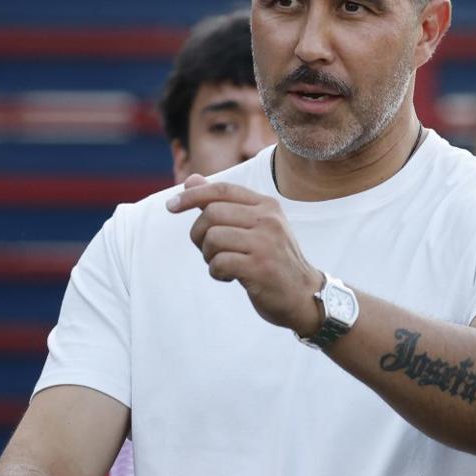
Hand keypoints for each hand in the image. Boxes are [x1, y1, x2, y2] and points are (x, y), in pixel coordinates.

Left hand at [168, 175, 322, 336]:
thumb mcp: (254, 227)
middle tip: (209, 251)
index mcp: (267, 206)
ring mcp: (266, 244)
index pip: (222, 190)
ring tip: (223, 265)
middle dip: (199, 234)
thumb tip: (191, 179)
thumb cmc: (273, 260)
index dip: (192, 195)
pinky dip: (216, 272)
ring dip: (209, 255)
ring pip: (213, 238)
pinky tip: (229, 277)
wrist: (304, 296)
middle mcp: (269, 220)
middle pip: (212, 213)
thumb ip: (223, 203)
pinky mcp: (261, 268)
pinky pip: (219, 262)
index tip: (171, 206)